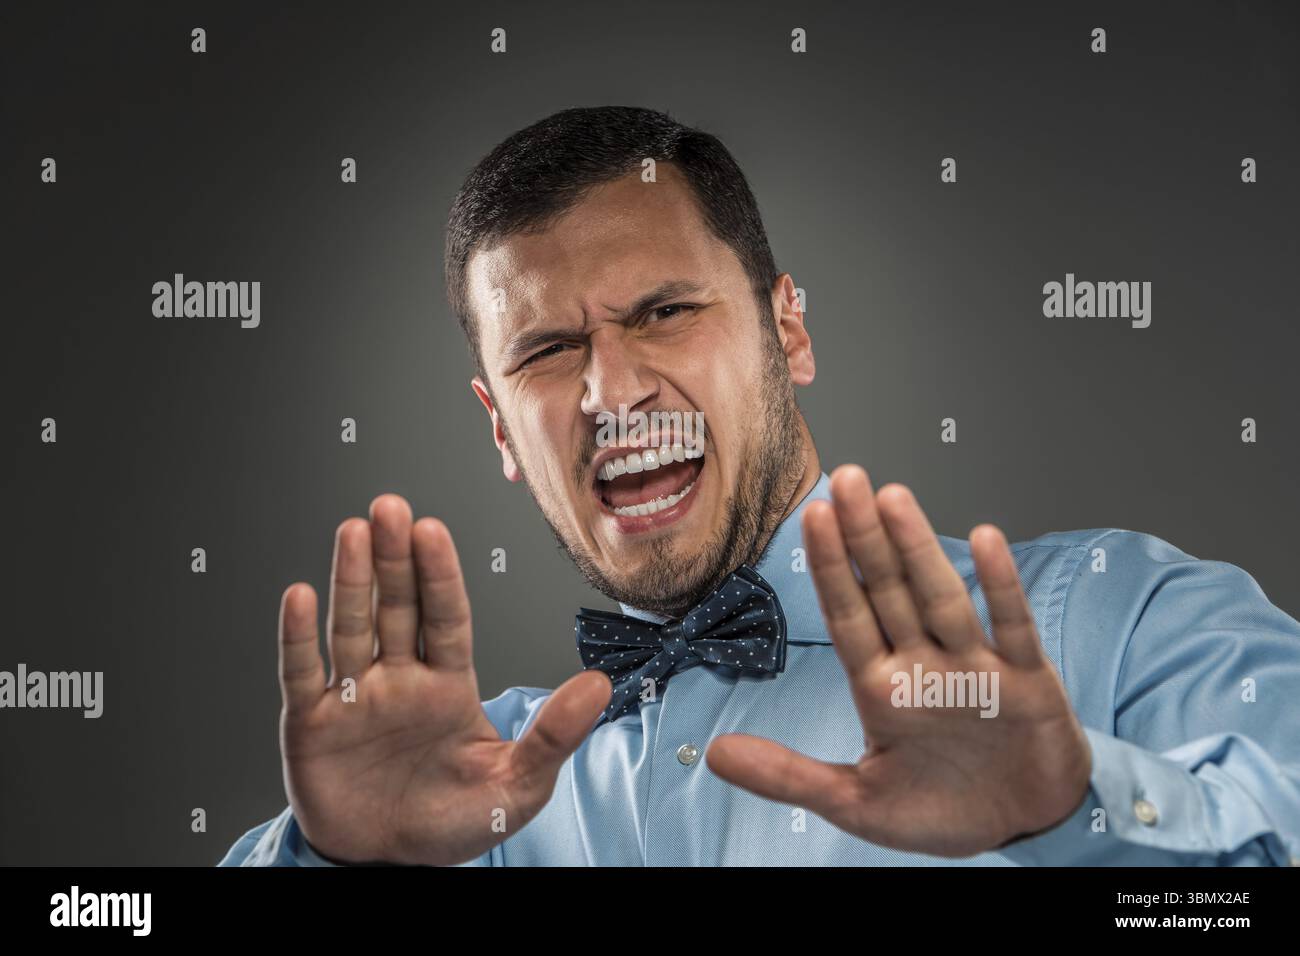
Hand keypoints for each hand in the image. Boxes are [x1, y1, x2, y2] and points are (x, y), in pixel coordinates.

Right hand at [277, 494, 610, 865]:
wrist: (389, 866)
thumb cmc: (454, 822)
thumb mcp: (515, 786)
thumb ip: (554, 736)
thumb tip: (599, 685)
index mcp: (448, 683)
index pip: (447, 617)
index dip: (440, 574)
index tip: (434, 530)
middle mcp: (399, 678)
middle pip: (397, 608)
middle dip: (395, 559)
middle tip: (390, 508)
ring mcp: (353, 697)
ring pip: (352, 627)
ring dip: (351, 580)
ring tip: (353, 531)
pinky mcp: (311, 723)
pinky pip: (303, 674)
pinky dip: (298, 637)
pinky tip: (299, 597)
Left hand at [706, 465, 1090, 856]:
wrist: (1026, 827)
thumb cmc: (941, 811)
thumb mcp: (857, 804)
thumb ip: (789, 777)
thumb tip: (715, 754)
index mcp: (882, 688)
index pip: (847, 616)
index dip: (831, 568)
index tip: (812, 515)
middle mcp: (924, 665)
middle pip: (889, 591)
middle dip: (866, 537)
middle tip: (846, 478)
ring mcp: (976, 667)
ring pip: (942, 597)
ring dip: (919, 549)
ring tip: (893, 498)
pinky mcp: (1028, 680)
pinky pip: (1013, 626)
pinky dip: (1002, 585)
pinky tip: (985, 539)